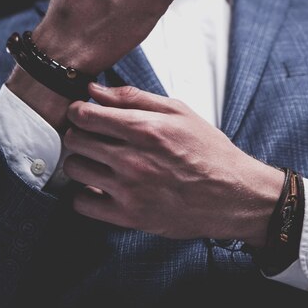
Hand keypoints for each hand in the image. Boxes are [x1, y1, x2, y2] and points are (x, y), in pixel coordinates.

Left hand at [62, 83, 282, 245]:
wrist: (233, 195)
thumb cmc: (209, 152)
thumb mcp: (179, 112)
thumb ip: (134, 98)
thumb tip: (95, 90)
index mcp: (144, 129)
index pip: (85, 115)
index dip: (78, 111)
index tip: (83, 115)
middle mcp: (132, 159)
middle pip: (75, 140)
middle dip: (78, 134)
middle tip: (91, 137)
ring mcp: (129, 190)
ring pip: (74, 169)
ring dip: (81, 162)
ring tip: (97, 162)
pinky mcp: (129, 217)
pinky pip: (82, 204)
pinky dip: (84, 194)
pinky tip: (99, 187)